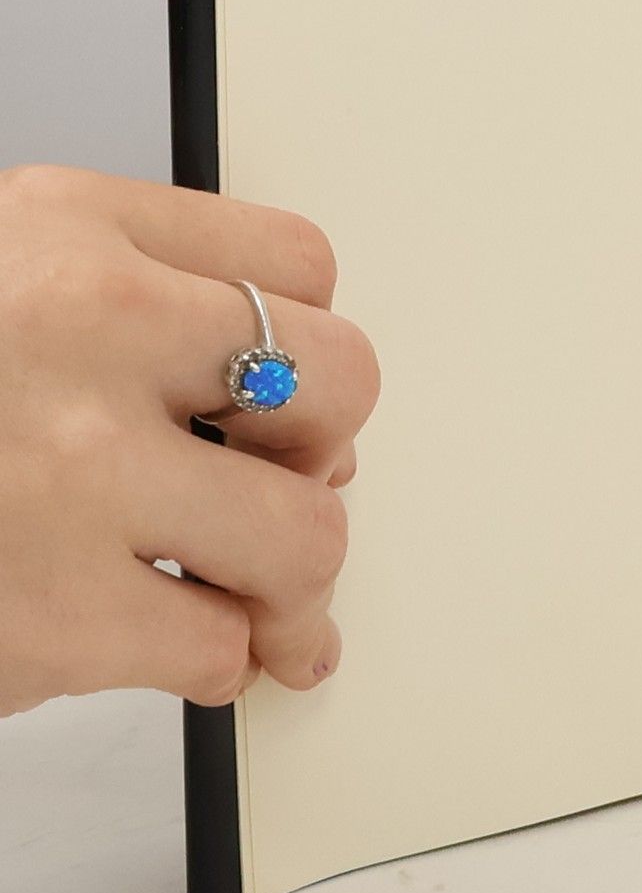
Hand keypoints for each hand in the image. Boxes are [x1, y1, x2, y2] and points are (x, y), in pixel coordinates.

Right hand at [0, 166, 377, 717]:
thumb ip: (114, 310)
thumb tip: (275, 405)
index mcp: (65, 229)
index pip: (295, 265)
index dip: (305, 339)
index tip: (282, 389)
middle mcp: (83, 328)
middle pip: (340, 380)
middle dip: (323, 451)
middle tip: (278, 487)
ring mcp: (71, 474)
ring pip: (305, 532)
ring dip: (288, 579)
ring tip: (251, 592)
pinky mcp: (49, 616)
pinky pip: (221, 646)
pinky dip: (218, 663)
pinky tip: (181, 648)